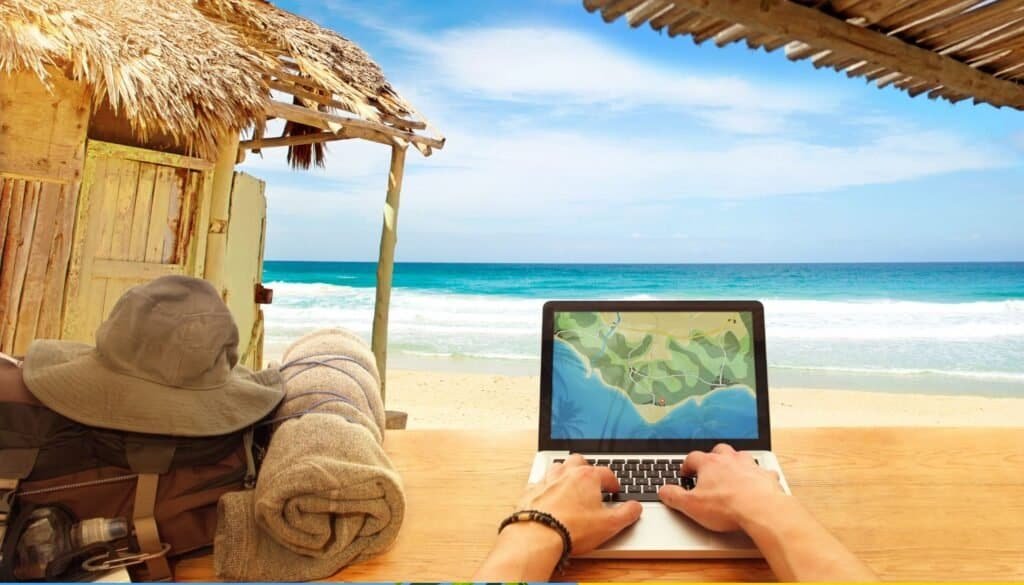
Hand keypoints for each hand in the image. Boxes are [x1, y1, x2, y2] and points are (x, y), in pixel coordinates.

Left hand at [514, 453, 642, 553]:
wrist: (538, 536)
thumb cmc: (572, 529)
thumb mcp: (609, 524)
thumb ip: (627, 514)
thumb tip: (635, 507)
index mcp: (587, 477)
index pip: (606, 472)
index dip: (613, 481)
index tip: (614, 489)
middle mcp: (566, 474)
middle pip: (579, 461)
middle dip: (587, 468)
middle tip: (592, 480)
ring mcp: (547, 481)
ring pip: (558, 467)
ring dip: (566, 473)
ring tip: (571, 484)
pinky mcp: (531, 492)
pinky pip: (540, 482)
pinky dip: (547, 486)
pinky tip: (549, 496)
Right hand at [659, 443, 783, 531]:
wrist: (761, 509)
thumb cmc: (727, 507)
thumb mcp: (691, 506)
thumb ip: (674, 496)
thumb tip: (663, 491)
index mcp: (709, 464)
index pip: (693, 458)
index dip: (687, 465)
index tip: (685, 473)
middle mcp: (729, 460)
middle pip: (718, 451)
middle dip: (712, 457)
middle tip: (709, 468)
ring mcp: (749, 466)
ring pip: (740, 456)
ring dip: (735, 462)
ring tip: (732, 472)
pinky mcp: (765, 476)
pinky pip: (761, 471)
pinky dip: (758, 476)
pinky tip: (757, 483)